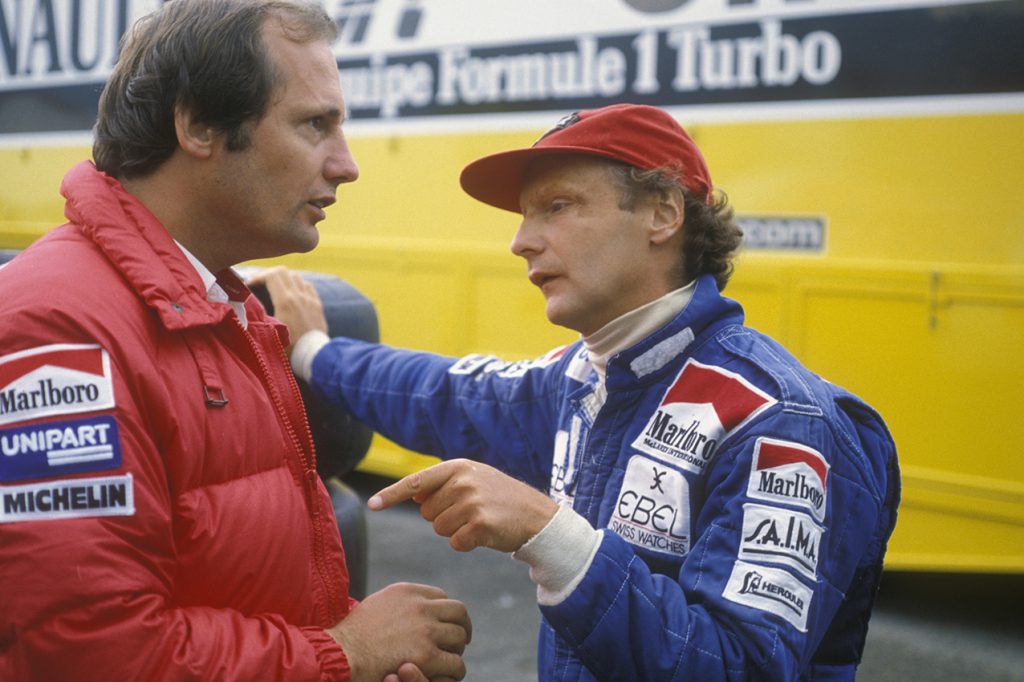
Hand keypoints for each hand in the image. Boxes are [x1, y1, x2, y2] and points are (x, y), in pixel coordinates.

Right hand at [247, 266, 326, 351]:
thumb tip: (247, 306)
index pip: (272, 276)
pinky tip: (293, 293)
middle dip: (269, 275)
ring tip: (275, 288)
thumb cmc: (290, 349)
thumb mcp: (269, 332)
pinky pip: (308, 286)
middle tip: (260, 284)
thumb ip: (259, 316)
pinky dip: (298, 285)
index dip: (258, 276)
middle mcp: (299, 296)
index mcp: (286, 302)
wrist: (314, 357)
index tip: (250, 284)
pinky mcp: (318, 305)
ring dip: (284, 279)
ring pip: (296, 277)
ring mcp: (311, 300)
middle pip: (283, 272)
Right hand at [327, 582, 470, 681]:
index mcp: (407, 591)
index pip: (441, 597)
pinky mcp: (426, 655)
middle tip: (458, 642)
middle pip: (457, 612)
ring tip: (450, 659)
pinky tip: (447, 673)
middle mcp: (419, 606)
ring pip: (459, 637)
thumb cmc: (351, 635)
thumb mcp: (376, 605)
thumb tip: (412, 607)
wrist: (339, 654)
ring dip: (457, 649)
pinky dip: (454, 669)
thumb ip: (398, 605)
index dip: (445, 613)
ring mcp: (425, 630)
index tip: (445, 624)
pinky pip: (455, 662)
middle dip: (461, 627)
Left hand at [369, 459, 558, 552]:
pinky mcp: (480, 525)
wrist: (537, 516)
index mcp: (458, 467)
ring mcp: (471, 502)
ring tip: (479, 521)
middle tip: (471, 512)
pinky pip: (455, 543)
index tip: (372, 504)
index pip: (416, 482)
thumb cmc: (501, 499)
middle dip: (443, 517)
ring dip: (455, 532)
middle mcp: (462, 481)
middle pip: (427, 513)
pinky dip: (466, 544)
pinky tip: (485, 534)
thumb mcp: (475, 480)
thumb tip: (413, 496)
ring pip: (439, 529)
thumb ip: (444, 485)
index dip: (391, 494)